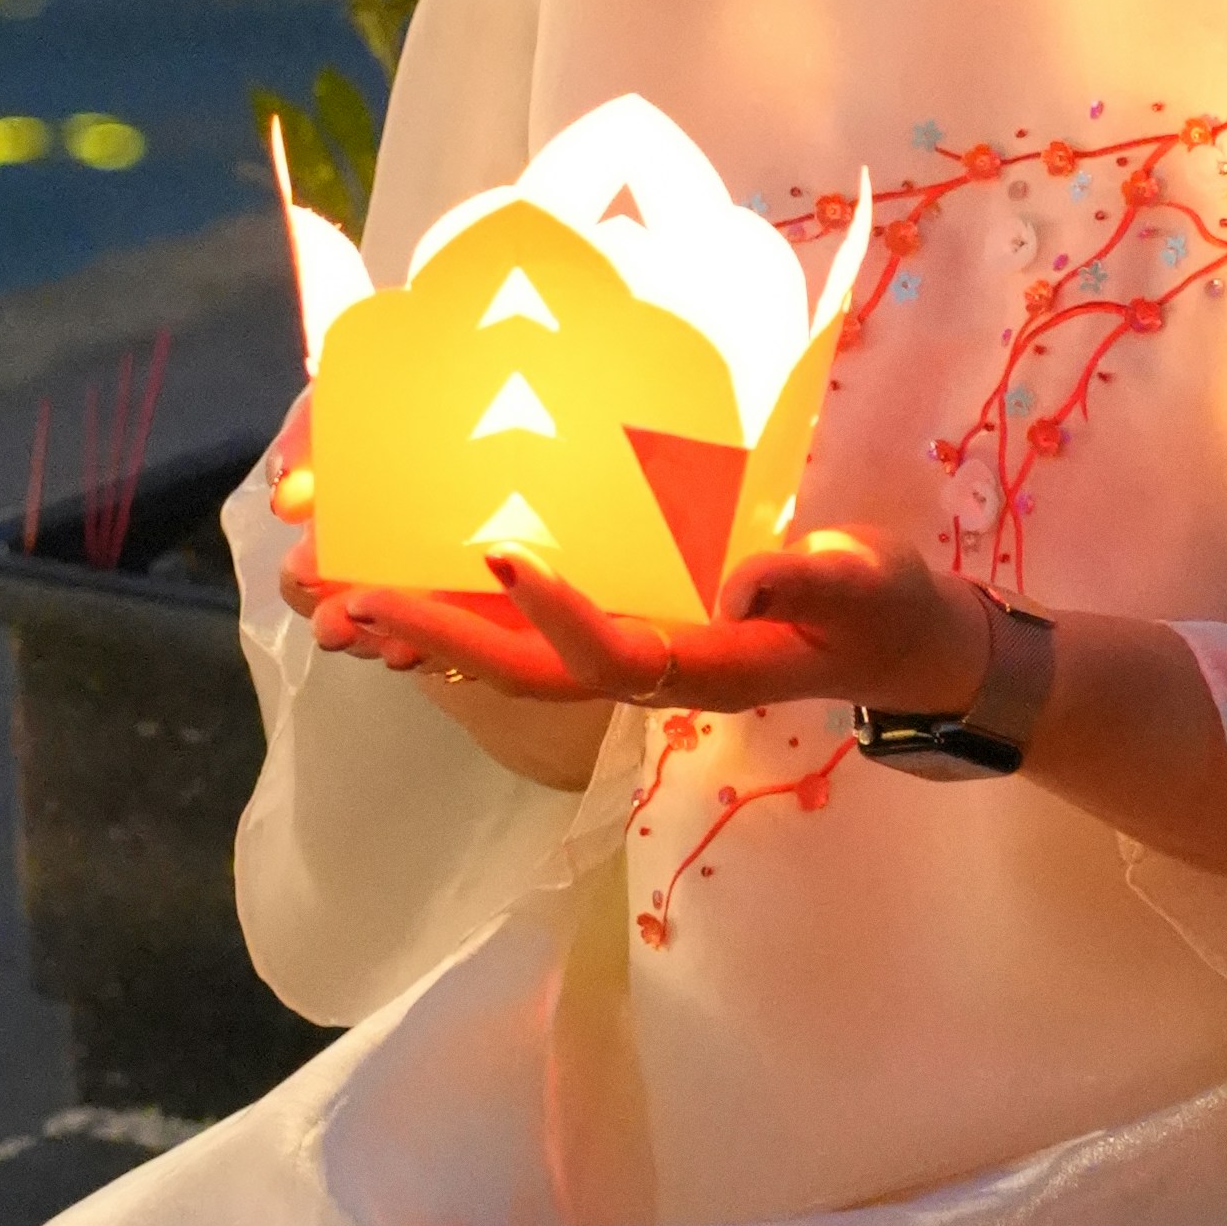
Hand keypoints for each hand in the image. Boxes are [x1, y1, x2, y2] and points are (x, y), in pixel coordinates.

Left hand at [281, 509, 995, 729]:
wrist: (898, 650)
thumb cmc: (888, 610)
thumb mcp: (872, 584)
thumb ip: (813, 577)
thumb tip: (743, 575)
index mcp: (709, 663)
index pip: (619, 650)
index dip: (558, 611)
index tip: (498, 553)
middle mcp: (652, 673)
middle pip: (527, 671)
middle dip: (437, 635)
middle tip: (349, 598)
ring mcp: (630, 661)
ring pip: (507, 664)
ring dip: (418, 636)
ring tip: (328, 606)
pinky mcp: (621, 637)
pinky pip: (522, 640)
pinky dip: (451, 619)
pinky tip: (386, 597)